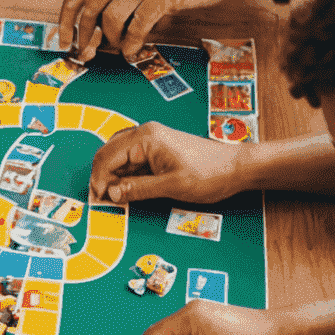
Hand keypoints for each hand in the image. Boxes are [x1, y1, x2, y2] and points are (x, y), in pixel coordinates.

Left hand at [59, 0, 250, 60]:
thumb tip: (96, 19)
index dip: (67, 14)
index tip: (63, 35)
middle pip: (91, 3)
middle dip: (84, 32)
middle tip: (85, 51)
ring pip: (112, 17)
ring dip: (112, 39)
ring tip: (120, 46)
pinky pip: (138, 26)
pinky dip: (132, 43)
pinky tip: (133, 49)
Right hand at [90, 120, 249, 205]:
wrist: (236, 167)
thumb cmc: (210, 173)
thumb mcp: (172, 186)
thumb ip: (138, 189)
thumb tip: (111, 193)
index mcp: (146, 138)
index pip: (108, 157)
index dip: (99, 179)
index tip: (98, 200)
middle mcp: (145, 134)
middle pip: (109, 153)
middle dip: (101, 176)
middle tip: (100, 200)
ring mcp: (151, 140)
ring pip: (118, 156)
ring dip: (111, 175)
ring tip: (112, 196)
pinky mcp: (157, 149)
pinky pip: (132, 160)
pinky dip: (124, 174)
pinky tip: (126, 188)